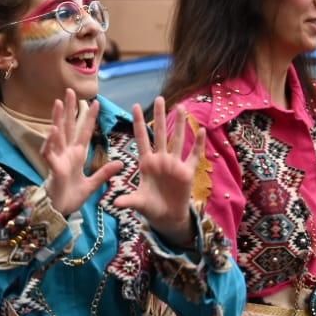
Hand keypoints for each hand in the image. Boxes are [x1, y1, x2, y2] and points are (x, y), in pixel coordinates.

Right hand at [41, 89, 123, 215]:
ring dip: (57, 119)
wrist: (60, 212)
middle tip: (70, 91)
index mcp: (76, 155)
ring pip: (57, 135)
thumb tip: (121, 163)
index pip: (84, 132)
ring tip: (58, 103)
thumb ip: (104, 173)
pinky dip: (51, 141)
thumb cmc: (71, 197)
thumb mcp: (93, 184)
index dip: (89, 118)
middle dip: (69, 110)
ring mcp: (58, 159)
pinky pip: (50, 153)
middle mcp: (66, 153)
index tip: (95, 102)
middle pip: (68, 127)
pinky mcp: (53, 169)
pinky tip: (53, 130)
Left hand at [114, 97, 198, 246]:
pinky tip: (201, 130)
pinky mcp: (187, 172)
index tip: (135, 106)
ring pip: (178, 140)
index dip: (139, 123)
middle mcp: (161, 160)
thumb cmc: (150, 207)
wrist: (167, 217)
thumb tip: (114, 203)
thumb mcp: (138, 203)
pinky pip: (194, 156)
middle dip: (160, 116)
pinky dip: (198, 144)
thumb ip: (128, 200)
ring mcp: (174, 164)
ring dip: (180, 124)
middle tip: (159, 97)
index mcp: (146, 163)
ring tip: (181, 107)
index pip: (141, 139)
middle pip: (160, 134)